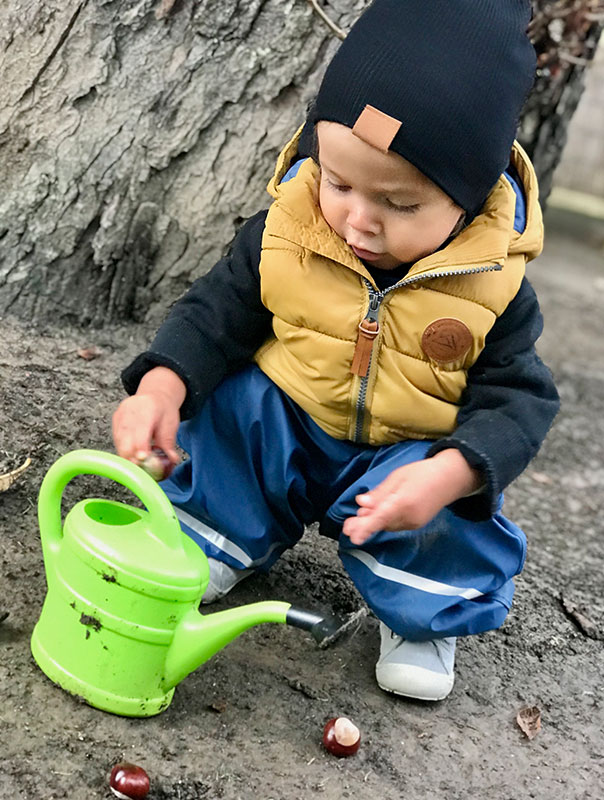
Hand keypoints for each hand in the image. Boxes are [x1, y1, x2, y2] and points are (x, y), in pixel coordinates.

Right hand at [112, 367, 185, 466]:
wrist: (155, 395)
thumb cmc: (164, 409)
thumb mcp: (171, 424)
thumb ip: (168, 443)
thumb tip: (172, 460)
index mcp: (147, 409)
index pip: (140, 433)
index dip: (140, 450)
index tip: (144, 462)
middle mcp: (129, 411)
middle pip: (125, 441)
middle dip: (132, 459)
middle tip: (143, 469)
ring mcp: (120, 415)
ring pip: (119, 443)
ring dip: (128, 457)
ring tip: (140, 464)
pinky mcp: (115, 421)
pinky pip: (116, 441)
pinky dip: (124, 451)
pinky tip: (134, 455)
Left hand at [342, 449, 481, 544]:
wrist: (451, 479)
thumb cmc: (423, 472)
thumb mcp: (398, 477)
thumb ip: (380, 493)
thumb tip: (361, 503)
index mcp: (403, 501)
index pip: (381, 517)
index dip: (366, 527)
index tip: (354, 536)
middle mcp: (409, 516)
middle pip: (382, 523)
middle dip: (364, 525)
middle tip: (347, 527)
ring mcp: (414, 522)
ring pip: (387, 525)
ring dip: (373, 523)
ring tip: (358, 519)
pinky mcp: (417, 524)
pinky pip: (395, 524)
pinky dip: (384, 521)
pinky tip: (376, 516)